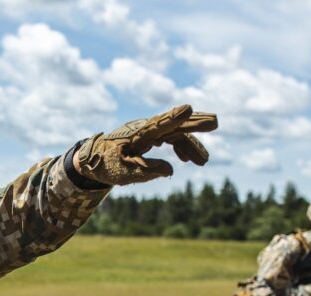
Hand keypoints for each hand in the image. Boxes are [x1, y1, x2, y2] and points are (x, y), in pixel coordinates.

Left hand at [75, 104, 217, 185]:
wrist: (94, 158)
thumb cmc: (106, 164)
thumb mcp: (122, 173)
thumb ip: (144, 171)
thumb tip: (170, 171)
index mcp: (136, 135)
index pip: (158, 124)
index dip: (173, 117)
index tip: (188, 108)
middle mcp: (145, 128)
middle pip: (173, 123)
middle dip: (195, 123)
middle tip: (216, 121)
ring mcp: (149, 130)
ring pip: (175, 132)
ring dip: (191, 145)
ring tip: (204, 161)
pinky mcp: (151, 135)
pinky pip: (171, 137)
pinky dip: (181, 147)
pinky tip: (188, 159)